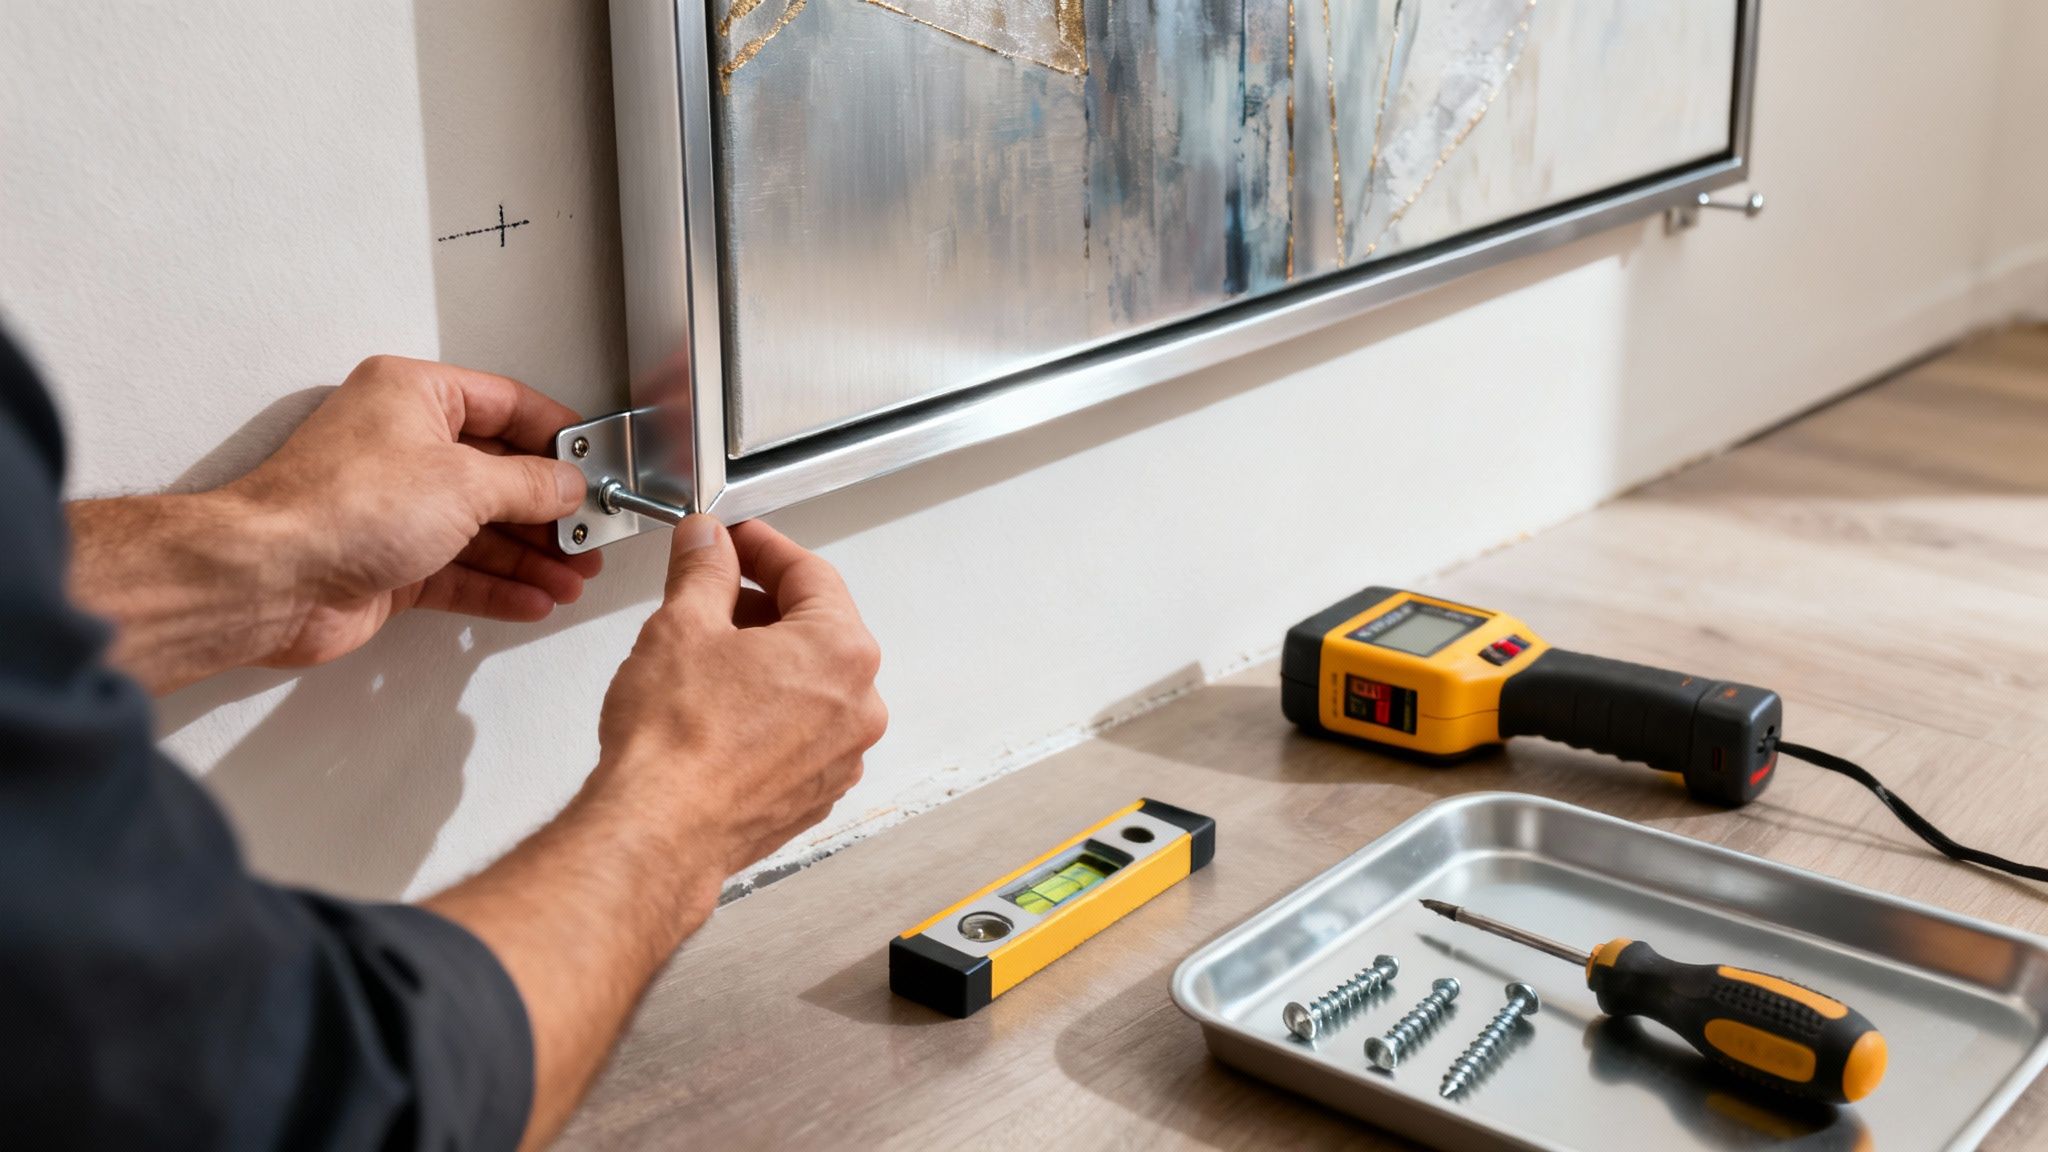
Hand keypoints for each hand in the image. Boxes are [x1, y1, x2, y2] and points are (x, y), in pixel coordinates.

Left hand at [226, 355, 599, 666]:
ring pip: (483, 529)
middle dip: (550, 510)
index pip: (507, 405)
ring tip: (573, 577)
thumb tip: (567, 484)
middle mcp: (404, 446)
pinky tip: (535, 599)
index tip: (595, 463)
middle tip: (591, 532)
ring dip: (532, 556)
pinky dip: (500, 586)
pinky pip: (460, 571)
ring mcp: (397, 507)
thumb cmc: (341, 508)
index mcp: (414, 396)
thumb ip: (530, 485)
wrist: (270, 579)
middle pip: (500, 474)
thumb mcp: (465, 482)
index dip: (557, 436)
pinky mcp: (390, 562)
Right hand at [594, 516, 887, 881]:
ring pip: (809, 684)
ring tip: (706, 658)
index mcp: (841, 652)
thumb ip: (704, 570)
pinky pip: (799, 732)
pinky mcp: (813, 792)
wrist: (658, 831)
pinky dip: (767, 712)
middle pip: (816, 628)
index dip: (763, 547)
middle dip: (762, 604)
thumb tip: (708, 543)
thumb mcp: (682, 624)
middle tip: (712, 593)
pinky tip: (718, 711)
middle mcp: (858, 706)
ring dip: (764, 661)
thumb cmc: (676, 743)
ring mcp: (840, 756)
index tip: (735, 540)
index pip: (810, 573)